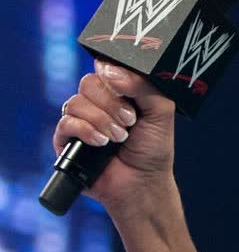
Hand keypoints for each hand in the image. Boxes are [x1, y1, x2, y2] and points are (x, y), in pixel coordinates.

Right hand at [53, 59, 175, 211]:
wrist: (143, 182)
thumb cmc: (153, 149)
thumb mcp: (161, 111)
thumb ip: (143, 85)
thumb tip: (109, 70)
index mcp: (118, 92)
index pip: (106, 69)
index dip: (115, 77)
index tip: (130, 94)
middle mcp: (97, 103)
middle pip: (89, 83)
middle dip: (112, 103)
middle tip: (130, 122)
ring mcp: (80, 120)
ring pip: (76, 102)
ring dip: (102, 120)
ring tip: (120, 138)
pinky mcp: (66, 139)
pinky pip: (66, 122)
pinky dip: (86, 131)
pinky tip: (102, 143)